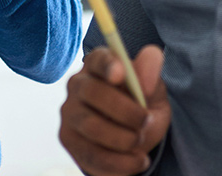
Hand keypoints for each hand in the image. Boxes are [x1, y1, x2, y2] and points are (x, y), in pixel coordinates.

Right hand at [60, 45, 170, 175]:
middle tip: (145, 121)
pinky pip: (92, 154)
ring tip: (140, 141)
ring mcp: (69, 112)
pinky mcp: (67, 139)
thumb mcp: (154, 92)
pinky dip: (120, 162)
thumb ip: (151, 74)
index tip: (121, 74)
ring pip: (91, 126)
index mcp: (98, 65)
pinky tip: (137, 160)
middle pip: (92, 92)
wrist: (132, 140)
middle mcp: (78, 84)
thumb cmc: (141, 106)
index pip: (98, 59)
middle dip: (124, 110)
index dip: (108, 65)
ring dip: (123, 139)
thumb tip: (150, 60)